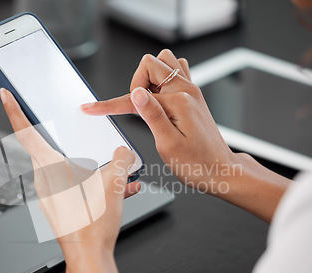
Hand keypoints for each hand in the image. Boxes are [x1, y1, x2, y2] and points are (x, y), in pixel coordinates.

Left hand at [0, 88, 140, 272]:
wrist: (89, 259)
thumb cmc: (92, 226)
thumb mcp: (114, 183)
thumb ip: (121, 160)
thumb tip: (124, 153)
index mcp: (50, 167)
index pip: (25, 130)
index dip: (14, 109)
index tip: (6, 94)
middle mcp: (45, 179)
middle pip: (51, 147)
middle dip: (70, 140)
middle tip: (79, 133)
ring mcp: (52, 194)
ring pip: (71, 169)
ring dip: (94, 168)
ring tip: (119, 174)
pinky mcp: (61, 206)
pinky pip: (77, 186)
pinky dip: (95, 184)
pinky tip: (120, 190)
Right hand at [81, 50, 290, 221]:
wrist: (221, 171)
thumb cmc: (197, 165)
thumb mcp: (168, 145)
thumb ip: (152, 115)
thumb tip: (136, 92)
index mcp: (178, 103)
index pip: (135, 97)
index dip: (109, 104)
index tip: (90, 108)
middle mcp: (186, 91)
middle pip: (150, 63)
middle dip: (136, 82)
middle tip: (137, 109)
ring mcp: (191, 91)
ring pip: (164, 62)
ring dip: (150, 77)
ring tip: (149, 102)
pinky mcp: (192, 96)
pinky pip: (175, 71)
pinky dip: (161, 79)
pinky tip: (159, 98)